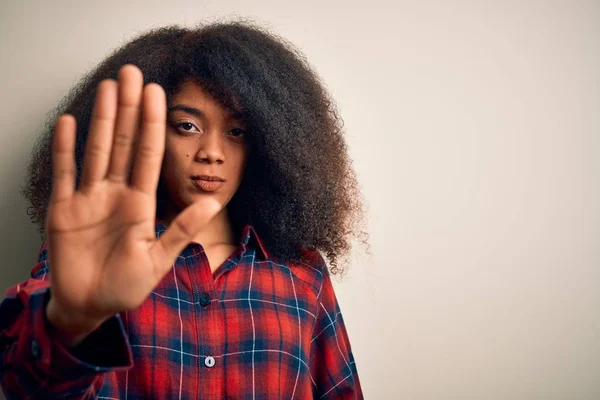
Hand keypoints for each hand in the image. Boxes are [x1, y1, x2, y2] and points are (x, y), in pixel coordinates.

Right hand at [45, 64, 220, 343]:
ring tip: (109, 87)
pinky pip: (65, 173)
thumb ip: (182, 229)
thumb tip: (215, 202)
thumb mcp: (158, 259)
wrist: (90, 307)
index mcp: (140, 204)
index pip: (148, 155)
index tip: (159, 94)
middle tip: (134, 73)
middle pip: (124, 143)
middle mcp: (115, 194)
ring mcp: (89, 199)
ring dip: (102, 119)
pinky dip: (66, 149)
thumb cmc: (126, 287)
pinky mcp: (63, 210)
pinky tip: (70, 122)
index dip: (153, 124)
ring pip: (97, 150)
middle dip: (129, 108)